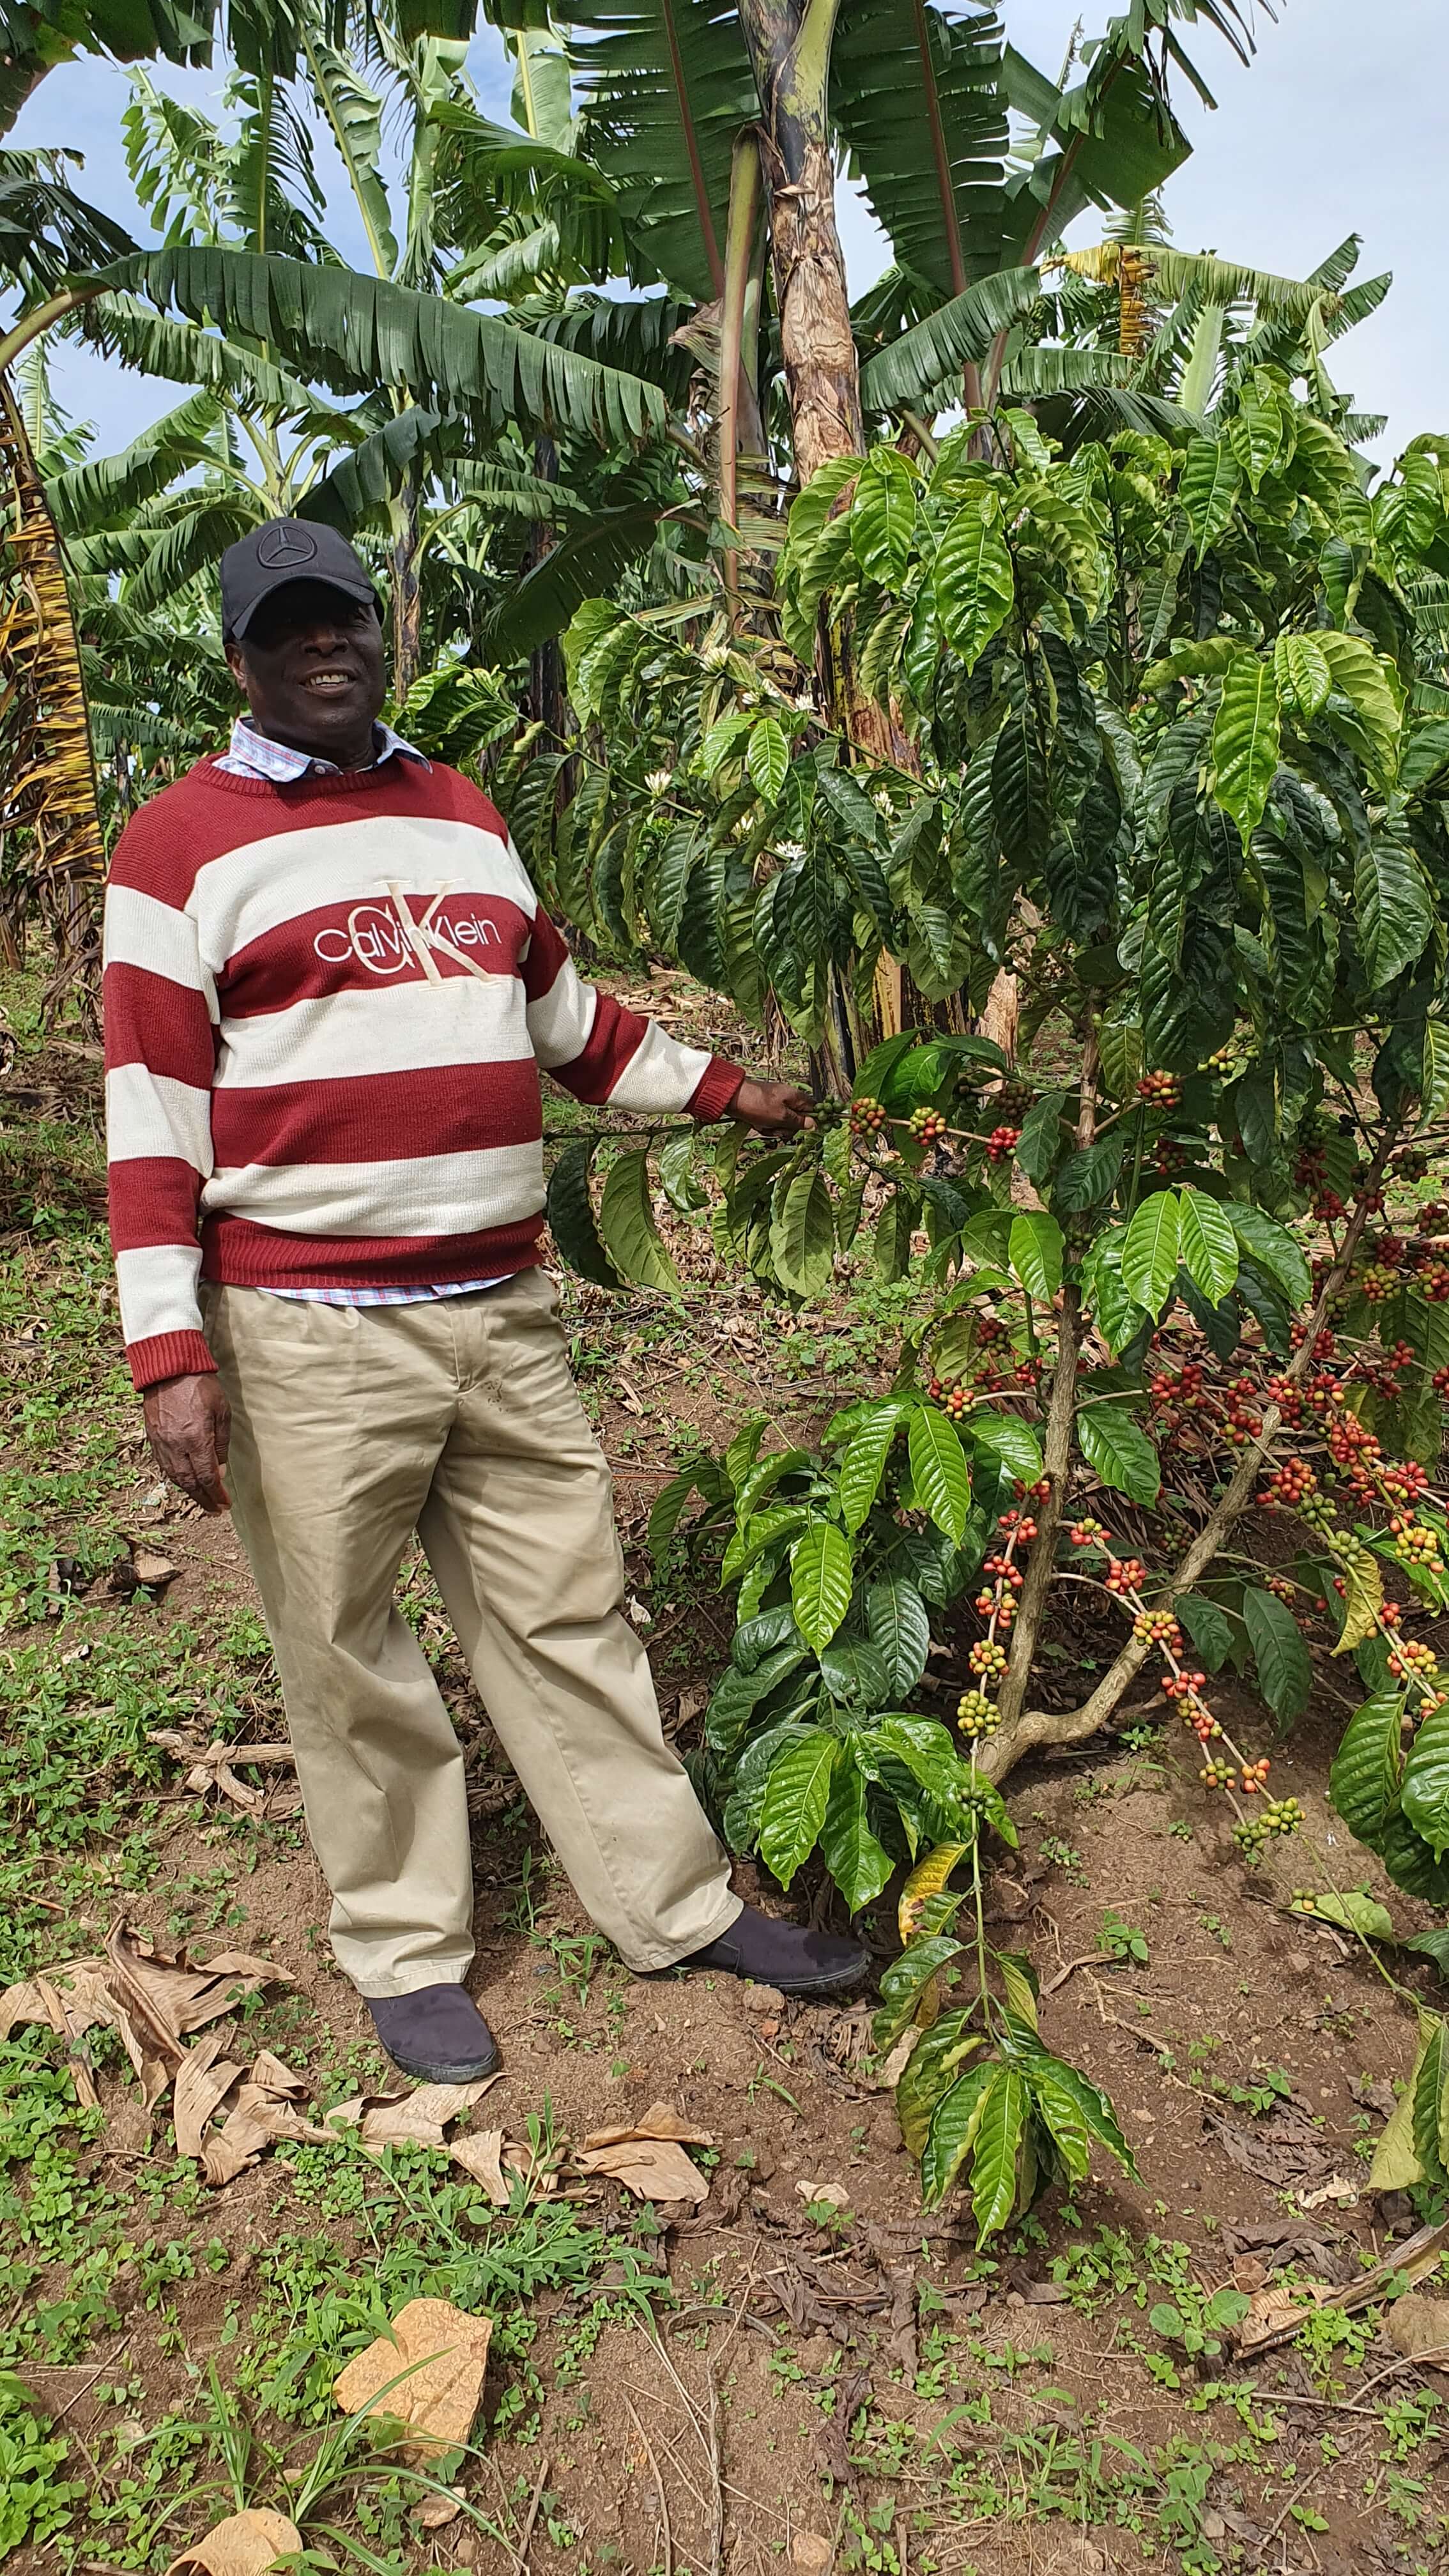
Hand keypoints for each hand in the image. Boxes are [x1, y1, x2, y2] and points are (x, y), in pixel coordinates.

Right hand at [142, 1372, 231, 1513]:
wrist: (168, 1368)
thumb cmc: (200, 1385)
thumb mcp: (222, 1411)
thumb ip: (221, 1444)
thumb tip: (220, 1471)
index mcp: (195, 1439)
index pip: (207, 1477)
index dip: (216, 1495)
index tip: (225, 1505)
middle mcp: (175, 1445)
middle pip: (189, 1483)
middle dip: (203, 1499)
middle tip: (215, 1510)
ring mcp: (161, 1442)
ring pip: (174, 1477)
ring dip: (189, 1492)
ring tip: (202, 1500)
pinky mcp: (152, 1437)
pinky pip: (163, 1465)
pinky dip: (175, 1478)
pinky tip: (184, 1481)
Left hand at [734, 1077, 814, 1135]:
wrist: (731, 1098)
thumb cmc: (757, 1104)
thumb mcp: (781, 1117)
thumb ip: (799, 1122)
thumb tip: (814, 1125)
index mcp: (796, 1097)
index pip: (813, 1110)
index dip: (810, 1122)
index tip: (802, 1130)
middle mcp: (788, 1099)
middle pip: (798, 1120)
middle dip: (786, 1129)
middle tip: (776, 1128)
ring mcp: (777, 1104)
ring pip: (784, 1124)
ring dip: (774, 1129)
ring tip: (764, 1125)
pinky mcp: (766, 1109)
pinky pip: (772, 1122)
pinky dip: (765, 1126)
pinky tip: (757, 1124)